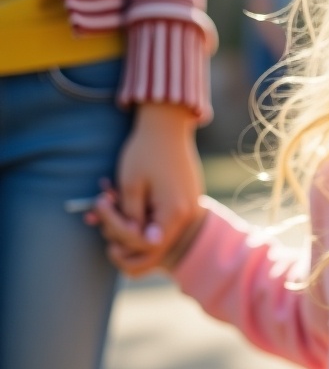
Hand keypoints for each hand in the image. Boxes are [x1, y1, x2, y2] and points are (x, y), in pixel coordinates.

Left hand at [107, 102, 203, 273]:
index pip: (146, 243)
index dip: (120, 234)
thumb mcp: (130, 185)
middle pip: (151, 238)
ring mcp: (188, 205)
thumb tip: (136, 239)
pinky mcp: (185, 197)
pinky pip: (160, 213)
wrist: (166, 125)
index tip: (101, 211)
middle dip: (119, 225)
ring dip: (127, 217)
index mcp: (174, 212)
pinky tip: (120, 194)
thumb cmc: (146, 152)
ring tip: (107, 196)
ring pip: (153, 225)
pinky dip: (140, 208)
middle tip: (100, 203)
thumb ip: (132, 216)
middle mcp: (187, 213)